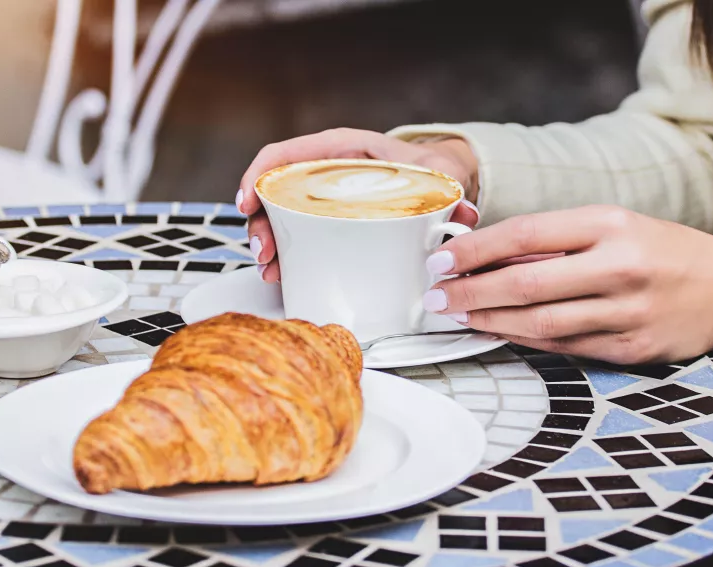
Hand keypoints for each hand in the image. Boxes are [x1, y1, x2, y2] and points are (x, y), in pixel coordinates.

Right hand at [237, 128, 480, 281]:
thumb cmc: (429, 168)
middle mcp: (324, 170)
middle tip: (263, 252)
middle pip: (274, 190)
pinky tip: (280, 271)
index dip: (259, 175)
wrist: (436, 178)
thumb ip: (452, 193)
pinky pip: (293, 229)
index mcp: (343, 149)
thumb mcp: (437, 173)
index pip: (286, 154)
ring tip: (269, 268)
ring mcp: (321, 195)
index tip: (249, 201)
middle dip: (259, 222)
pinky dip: (283, 250)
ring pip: (278, 213)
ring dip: (266, 241)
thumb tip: (463, 215)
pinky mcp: (325, 218)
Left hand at [423, 205, 712, 363]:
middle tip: (434, 297)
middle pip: (525, 283)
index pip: (525, 233)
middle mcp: (620, 267)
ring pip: (539, 323)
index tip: (442, 259)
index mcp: (611, 225)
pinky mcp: (630, 350)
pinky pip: (561, 347)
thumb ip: (556, 239)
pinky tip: (496, 331)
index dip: (475, 249)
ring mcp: (626, 313)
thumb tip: (487, 255)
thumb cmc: (661, 250)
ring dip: (488, 321)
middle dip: (469, 292)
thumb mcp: (614, 225)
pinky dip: (522, 339)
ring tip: (456, 316)